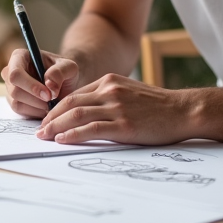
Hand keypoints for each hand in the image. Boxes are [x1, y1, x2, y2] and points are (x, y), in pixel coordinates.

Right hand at [1, 48, 80, 119]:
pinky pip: (20, 112)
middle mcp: (10, 71)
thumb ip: (59, 73)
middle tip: (53, 100)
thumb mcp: (69, 67)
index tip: (48, 95)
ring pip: (17, 103)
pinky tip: (46, 106)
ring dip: (37, 107)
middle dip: (36, 99)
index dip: (31, 86)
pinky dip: (35, 112)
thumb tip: (49, 86)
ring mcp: (9, 87)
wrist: (64, 82)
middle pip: (15, 90)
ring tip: (51, 102)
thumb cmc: (64, 71)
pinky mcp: (13, 101)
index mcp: (19, 57)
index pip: (15, 74)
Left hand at [35, 73, 186, 144]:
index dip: (57, 108)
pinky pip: (91, 129)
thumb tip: (86, 113)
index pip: (75, 95)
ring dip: (56, 126)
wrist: (183, 111)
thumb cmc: (157, 106)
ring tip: (45, 137)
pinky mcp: (124, 124)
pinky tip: (63, 140)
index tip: (47, 119)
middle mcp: (110, 91)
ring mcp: (116, 107)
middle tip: (39, 131)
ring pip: (76, 115)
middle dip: (51, 117)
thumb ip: (108, 98)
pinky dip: (73, 135)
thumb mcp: (129, 93)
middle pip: (70, 103)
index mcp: (109, 82)